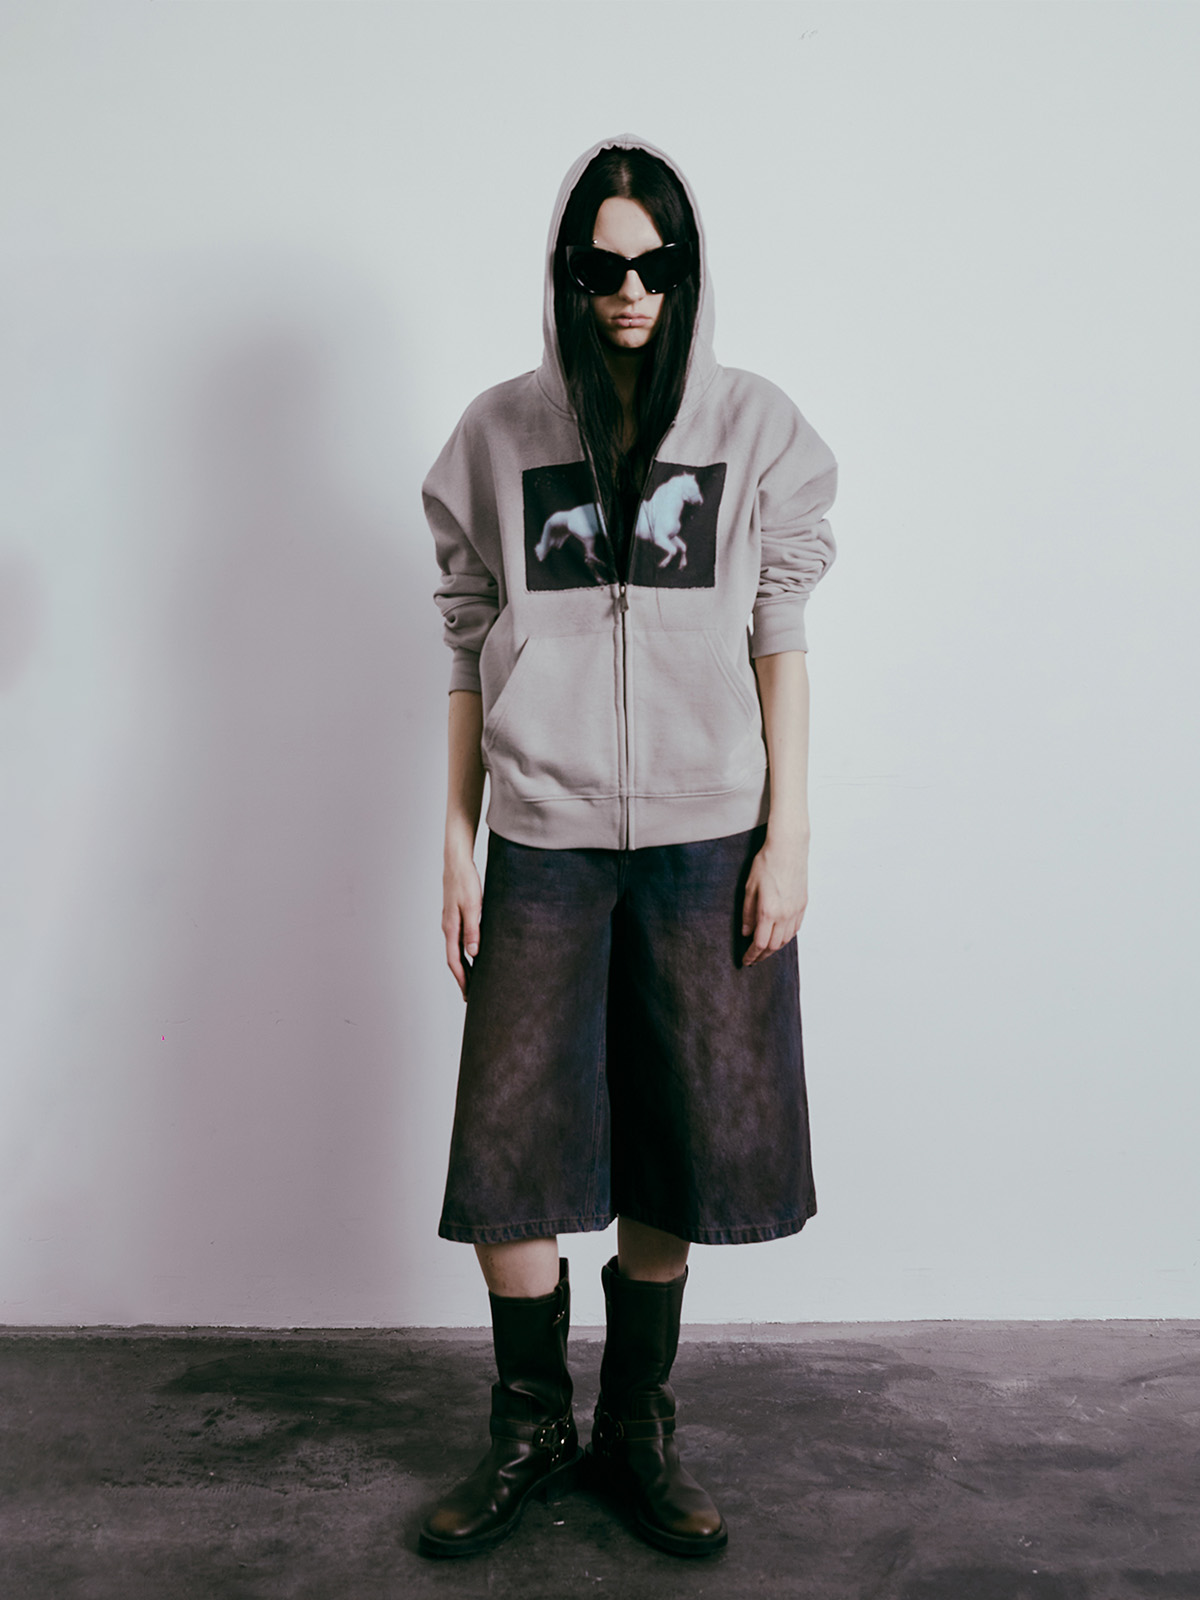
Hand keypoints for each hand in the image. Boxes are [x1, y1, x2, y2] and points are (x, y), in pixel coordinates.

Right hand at [443, 848, 482, 998]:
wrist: (457, 862)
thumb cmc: (465, 882)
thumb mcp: (473, 906)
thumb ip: (473, 930)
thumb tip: (473, 954)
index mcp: (451, 928)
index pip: (454, 960)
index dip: (461, 979)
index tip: (468, 994)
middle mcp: (448, 927)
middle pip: (454, 958)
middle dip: (462, 977)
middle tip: (471, 994)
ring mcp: (451, 921)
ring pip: (456, 949)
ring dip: (464, 965)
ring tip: (474, 979)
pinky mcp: (455, 915)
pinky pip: (459, 939)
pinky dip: (465, 951)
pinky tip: (474, 953)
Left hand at [741, 833, 807, 966]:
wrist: (788, 848)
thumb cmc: (766, 863)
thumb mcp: (749, 887)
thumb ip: (747, 913)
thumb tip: (746, 932)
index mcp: (768, 911)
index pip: (759, 943)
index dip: (752, 955)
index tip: (746, 961)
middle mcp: (784, 914)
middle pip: (774, 946)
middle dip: (762, 955)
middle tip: (753, 959)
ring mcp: (796, 910)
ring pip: (786, 939)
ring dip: (774, 948)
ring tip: (764, 949)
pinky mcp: (803, 905)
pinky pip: (795, 929)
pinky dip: (785, 937)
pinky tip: (778, 936)